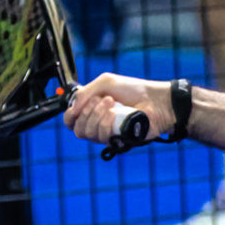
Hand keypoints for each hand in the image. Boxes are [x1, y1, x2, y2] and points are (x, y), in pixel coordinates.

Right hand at [61, 71, 175, 148]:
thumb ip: (84, 94)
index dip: (70, 116)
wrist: (155, 100)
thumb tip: (72, 109)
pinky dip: (106, 123)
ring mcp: (107, 133)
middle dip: (87, 111)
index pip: (71, 121)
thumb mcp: (105, 83)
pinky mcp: (117, 141)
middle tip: (103, 99)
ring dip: (97, 115)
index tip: (77, 107)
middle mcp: (97, 123)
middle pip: (78, 129)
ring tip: (112, 103)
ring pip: (88, 134)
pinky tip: (115, 114)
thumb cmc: (134, 90)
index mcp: (91, 110)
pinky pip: (102, 137)